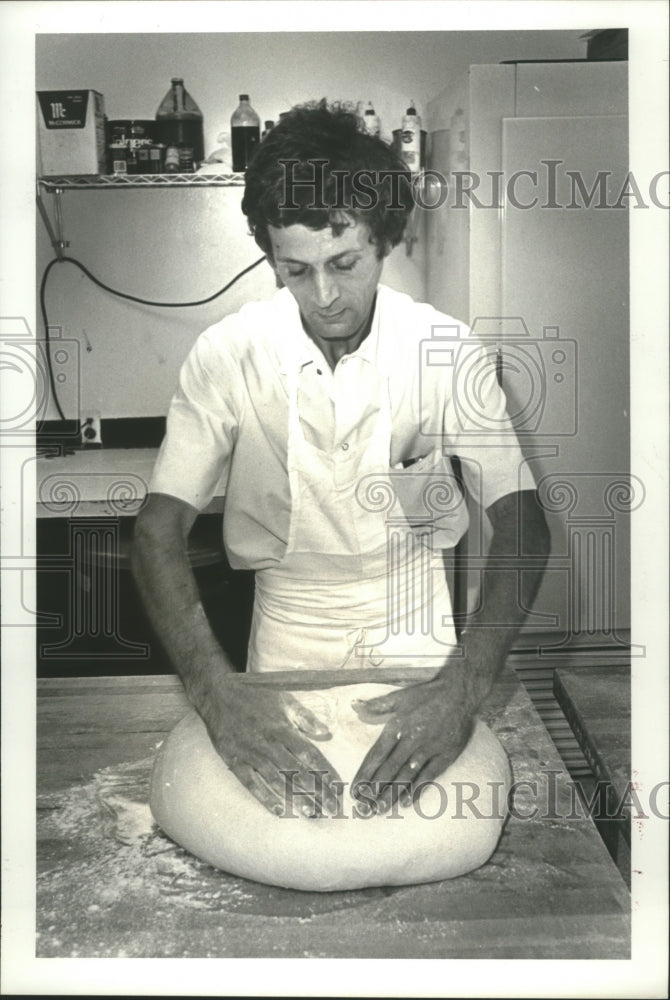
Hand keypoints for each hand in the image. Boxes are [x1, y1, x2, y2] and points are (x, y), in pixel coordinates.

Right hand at [203, 677, 342, 817]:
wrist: (219, 697)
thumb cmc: (255, 699)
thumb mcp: (284, 701)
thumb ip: (305, 718)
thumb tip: (326, 732)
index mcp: (284, 729)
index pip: (310, 754)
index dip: (325, 773)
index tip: (338, 788)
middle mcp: (270, 744)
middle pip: (298, 771)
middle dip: (316, 791)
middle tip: (331, 809)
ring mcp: (252, 754)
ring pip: (277, 780)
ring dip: (295, 798)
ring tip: (311, 813)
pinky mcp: (236, 762)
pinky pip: (252, 783)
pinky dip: (265, 798)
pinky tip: (279, 810)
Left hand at [350, 670, 474, 813]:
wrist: (460, 693)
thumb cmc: (427, 695)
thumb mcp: (399, 696)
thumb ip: (376, 705)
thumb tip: (354, 706)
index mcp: (397, 727)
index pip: (376, 755)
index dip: (365, 774)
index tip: (355, 789)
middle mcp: (410, 741)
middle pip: (389, 769)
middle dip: (375, 789)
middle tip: (364, 807)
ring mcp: (428, 750)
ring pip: (406, 776)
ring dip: (392, 794)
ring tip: (380, 809)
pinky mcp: (444, 755)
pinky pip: (428, 776)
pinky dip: (417, 789)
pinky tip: (407, 803)